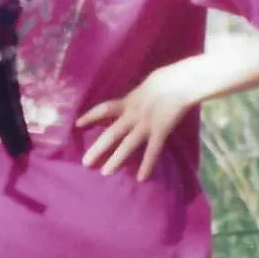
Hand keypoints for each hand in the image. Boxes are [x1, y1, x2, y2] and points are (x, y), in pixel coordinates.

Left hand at [75, 66, 194, 181]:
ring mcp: (146, 124)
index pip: (104, 109)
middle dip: (98, 148)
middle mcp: (133, 115)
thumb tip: (135, 98)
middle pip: (111, 133)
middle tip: (85, 162)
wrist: (181, 82)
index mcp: (129, 101)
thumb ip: (138, 96)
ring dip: (116, 159)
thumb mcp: (146, 85)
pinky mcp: (160, 131)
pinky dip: (147, 165)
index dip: (90, 116)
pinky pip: (152, 151)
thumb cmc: (167, 78)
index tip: (77, 124)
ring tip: (105, 172)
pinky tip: (141, 178)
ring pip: (127, 145)